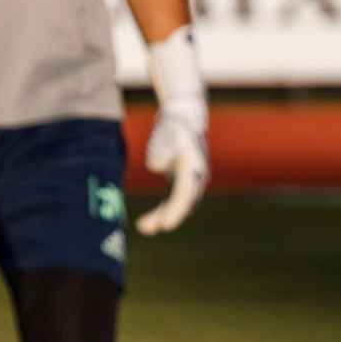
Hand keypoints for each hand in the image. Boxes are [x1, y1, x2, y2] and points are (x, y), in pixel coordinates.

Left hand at [136, 26, 208, 235]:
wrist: (184, 113)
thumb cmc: (174, 123)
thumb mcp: (166, 133)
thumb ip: (161, 149)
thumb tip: (157, 166)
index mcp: (195, 168)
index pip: (185, 194)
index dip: (175, 211)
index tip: (165, 225)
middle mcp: (197, 177)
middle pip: (183, 204)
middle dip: (167, 217)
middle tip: (148, 228)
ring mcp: (191, 180)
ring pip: (179, 205)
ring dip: (163, 217)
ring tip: (143, 228)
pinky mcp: (182, 180)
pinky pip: (174, 201)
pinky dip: (163, 210)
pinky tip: (149, 220)